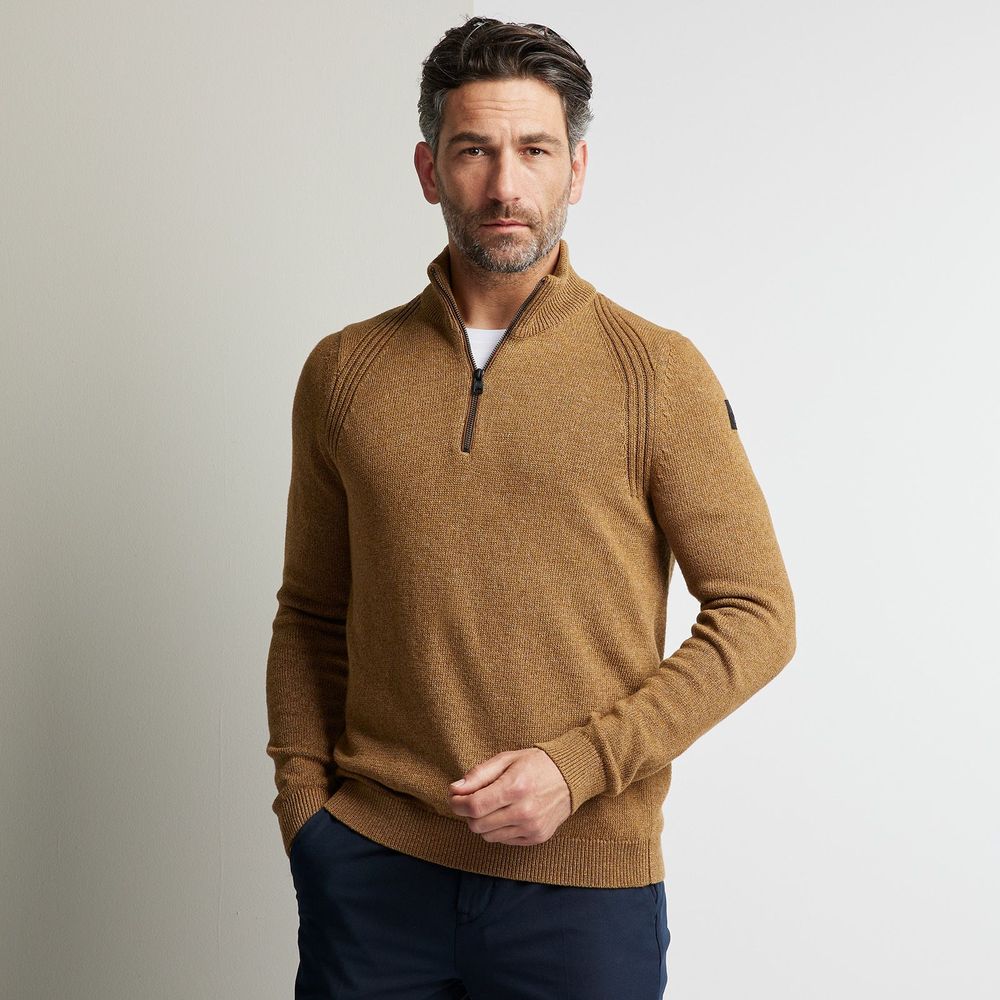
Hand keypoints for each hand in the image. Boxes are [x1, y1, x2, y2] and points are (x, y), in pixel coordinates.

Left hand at [447, 748, 571, 844]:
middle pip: (477, 825)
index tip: (454, 797)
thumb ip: (479, 774)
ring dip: (483, 822)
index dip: (457, 803)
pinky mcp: (537, 837)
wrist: (571, 775)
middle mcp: (524, 811)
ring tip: (492, 806)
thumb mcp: (506, 759)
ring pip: (488, 836)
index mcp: (515, 787)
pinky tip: (507, 813)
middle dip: (468, 813)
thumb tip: (455, 790)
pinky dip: (499, 829)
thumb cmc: (535, 764)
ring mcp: (532, 827)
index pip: (474, 806)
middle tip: (472, 800)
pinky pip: (504, 840)